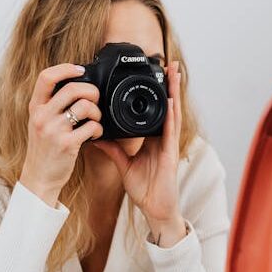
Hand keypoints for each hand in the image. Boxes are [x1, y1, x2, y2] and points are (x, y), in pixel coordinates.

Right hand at [19, 63, 102, 206]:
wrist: (39, 177)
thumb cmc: (44, 149)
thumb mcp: (40, 122)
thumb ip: (52, 105)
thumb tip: (76, 86)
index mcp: (35, 107)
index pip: (46, 77)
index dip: (66, 68)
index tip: (80, 70)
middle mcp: (42, 116)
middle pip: (73, 88)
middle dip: (92, 92)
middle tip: (96, 100)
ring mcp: (54, 130)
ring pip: (85, 106)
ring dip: (97, 112)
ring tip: (95, 120)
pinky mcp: (67, 144)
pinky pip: (92, 127)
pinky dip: (99, 129)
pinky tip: (95, 134)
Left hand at [93, 61, 185, 246]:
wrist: (154, 209)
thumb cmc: (144, 189)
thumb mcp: (123, 164)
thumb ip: (112, 148)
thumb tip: (96, 134)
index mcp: (153, 139)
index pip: (154, 110)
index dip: (156, 92)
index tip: (153, 74)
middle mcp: (163, 138)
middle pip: (167, 105)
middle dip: (169, 84)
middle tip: (168, 62)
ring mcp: (169, 144)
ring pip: (173, 112)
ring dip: (174, 92)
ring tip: (174, 72)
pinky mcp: (170, 153)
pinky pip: (171, 130)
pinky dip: (172, 114)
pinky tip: (172, 100)